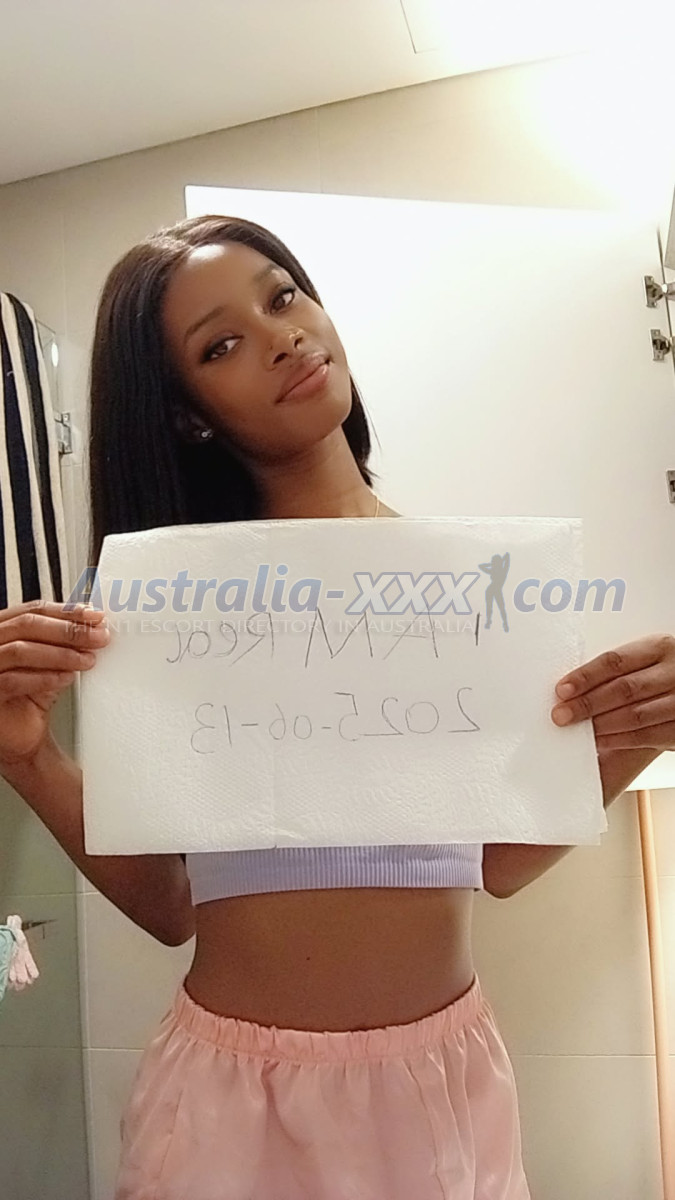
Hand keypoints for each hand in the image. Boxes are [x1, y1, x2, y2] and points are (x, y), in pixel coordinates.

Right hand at [0, 600, 109, 769]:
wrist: (24, 734)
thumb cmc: (33, 694)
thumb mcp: (52, 661)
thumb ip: (64, 641)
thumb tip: (95, 624)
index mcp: (3, 629)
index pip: (32, 610)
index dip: (66, 611)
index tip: (94, 616)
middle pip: (27, 625)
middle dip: (68, 630)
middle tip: (98, 637)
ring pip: (20, 651)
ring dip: (60, 654)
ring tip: (87, 660)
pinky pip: (12, 681)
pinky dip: (44, 677)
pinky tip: (67, 678)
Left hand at [551, 632, 674, 785]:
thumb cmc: (657, 675)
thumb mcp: (644, 662)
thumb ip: (616, 670)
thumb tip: (569, 686)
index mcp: (658, 648)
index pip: (615, 661)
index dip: (586, 676)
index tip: (562, 690)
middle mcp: (674, 672)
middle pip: (623, 689)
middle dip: (588, 704)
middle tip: (561, 715)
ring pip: (636, 715)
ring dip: (602, 725)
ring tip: (577, 731)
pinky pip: (648, 736)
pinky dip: (620, 740)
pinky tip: (601, 741)